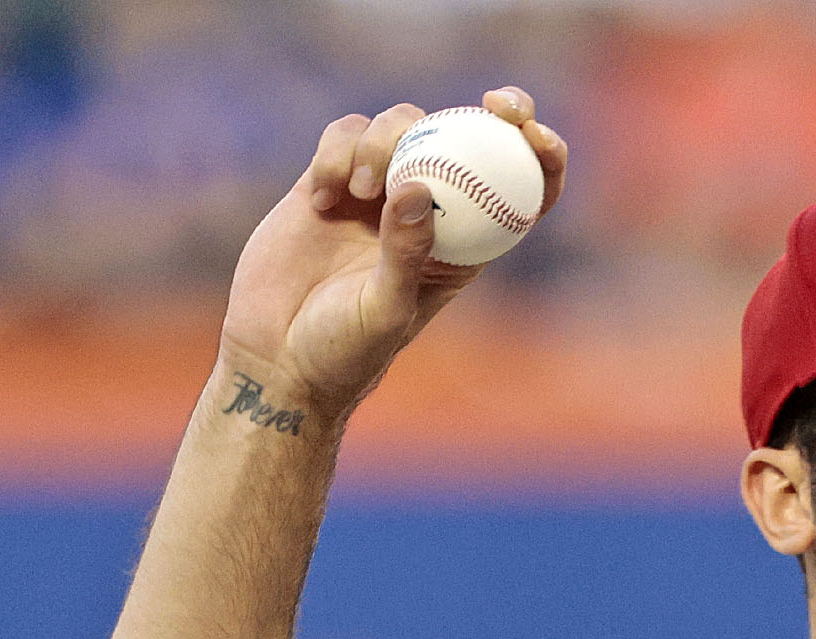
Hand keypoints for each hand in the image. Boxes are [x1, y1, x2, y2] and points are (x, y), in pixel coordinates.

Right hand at [218, 88, 570, 427]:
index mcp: (465, 247)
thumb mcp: (386, 310)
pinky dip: (336, 151)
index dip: (539, 155)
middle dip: (488, 113)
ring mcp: (379, 193)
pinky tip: (321, 197)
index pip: (519, 192)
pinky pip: (344, 136)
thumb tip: (418, 189)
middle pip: (469, 140)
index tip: (534, 131)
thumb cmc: (343, 352)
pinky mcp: (330, 181)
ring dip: (386, 140)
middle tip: (491, 105)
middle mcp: (428, 212)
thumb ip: (404, 253)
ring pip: (402, 126)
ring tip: (359, 190)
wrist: (276, 357)